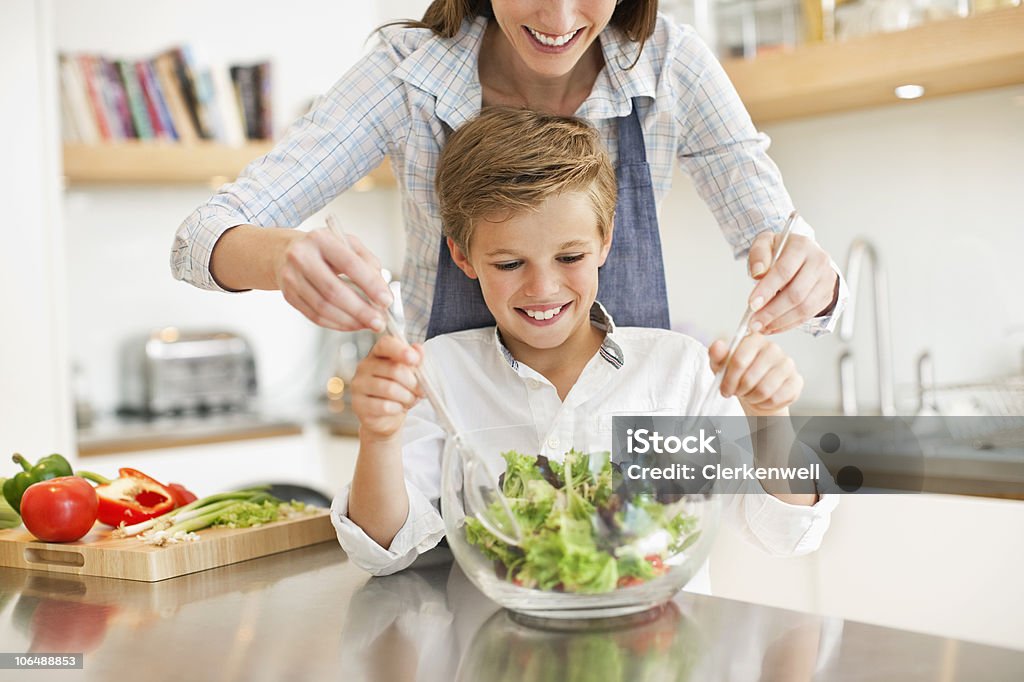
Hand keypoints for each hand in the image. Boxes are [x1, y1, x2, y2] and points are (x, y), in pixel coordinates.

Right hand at [274, 226, 392, 331]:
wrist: (286, 252)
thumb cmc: (323, 249)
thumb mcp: (347, 244)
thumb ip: (368, 263)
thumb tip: (382, 290)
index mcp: (320, 239)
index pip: (350, 264)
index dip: (370, 285)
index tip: (386, 301)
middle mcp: (302, 257)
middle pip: (334, 291)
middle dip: (361, 310)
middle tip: (379, 322)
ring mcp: (291, 278)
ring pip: (323, 307)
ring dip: (350, 321)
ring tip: (368, 324)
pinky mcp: (288, 296)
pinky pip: (315, 316)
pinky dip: (337, 324)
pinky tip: (351, 324)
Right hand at [350, 335, 423, 439]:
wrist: (387, 416)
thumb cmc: (400, 390)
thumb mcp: (411, 374)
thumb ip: (416, 361)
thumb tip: (419, 348)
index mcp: (378, 353)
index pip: (386, 344)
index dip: (401, 350)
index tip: (415, 359)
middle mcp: (364, 366)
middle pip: (394, 370)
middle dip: (413, 383)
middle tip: (420, 391)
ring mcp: (358, 385)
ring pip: (390, 389)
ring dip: (407, 397)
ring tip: (410, 400)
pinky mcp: (358, 404)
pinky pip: (384, 406)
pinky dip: (397, 408)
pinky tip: (398, 408)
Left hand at [708, 333, 802, 416]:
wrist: (756, 392)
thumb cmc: (739, 376)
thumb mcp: (722, 366)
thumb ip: (717, 355)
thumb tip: (717, 345)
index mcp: (754, 340)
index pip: (738, 360)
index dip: (729, 379)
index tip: (725, 388)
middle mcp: (773, 349)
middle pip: (750, 377)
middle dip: (740, 390)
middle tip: (738, 391)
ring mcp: (787, 364)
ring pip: (763, 390)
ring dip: (752, 397)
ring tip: (749, 394)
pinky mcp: (796, 380)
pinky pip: (776, 398)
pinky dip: (764, 403)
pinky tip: (762, 398)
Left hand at [746, 232, 838, 334]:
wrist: (802, 254)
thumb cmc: (781, 250)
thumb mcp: (765, 243)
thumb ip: (758, 255)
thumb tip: (758, 273)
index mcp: (802, 246)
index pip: (784, 271)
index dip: (767, 290)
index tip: (752, 304)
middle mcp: (818, 262)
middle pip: (796, 293)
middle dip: (772, 311)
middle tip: (754, 322)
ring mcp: (826, 280)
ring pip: (804, 308)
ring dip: (780, 321)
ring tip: (761, 327)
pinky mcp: (827, 295)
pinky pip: (808, 315)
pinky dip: (788, 324)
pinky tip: (772, 326)